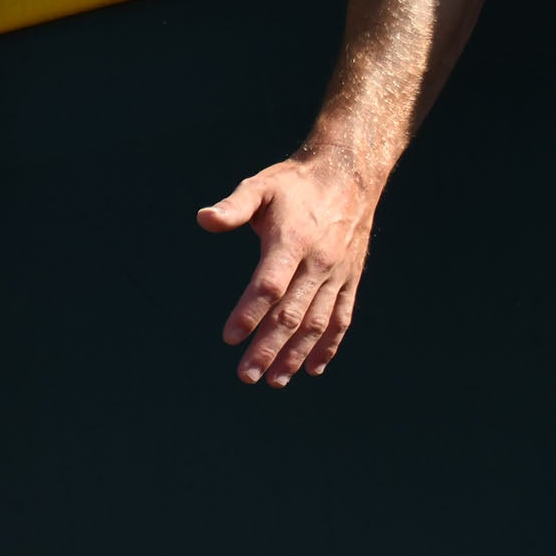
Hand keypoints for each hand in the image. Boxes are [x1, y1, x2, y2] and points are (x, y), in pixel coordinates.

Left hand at [198, 153, 371, 383]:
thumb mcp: (261, 186)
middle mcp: (319, 262)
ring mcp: (337, 273)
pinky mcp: (350, 279)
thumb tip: (204, 219)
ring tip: (275, 381)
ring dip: (296, 354)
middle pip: (292, 313)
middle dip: (269, 347)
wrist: (352, 174)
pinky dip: (329, 345)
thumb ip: (234, 206)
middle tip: (247, 376)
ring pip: (317, 322)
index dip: (250, 312)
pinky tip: (312, 369)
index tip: (230, 338)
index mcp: (293, 241)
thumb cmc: (295, 184)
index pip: (269, 285)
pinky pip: (341, 317)